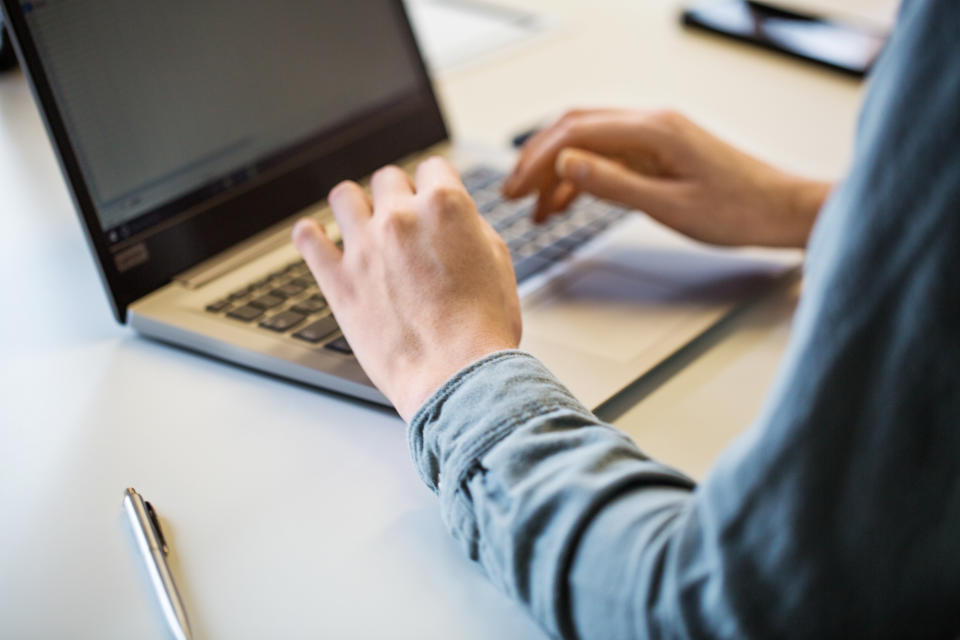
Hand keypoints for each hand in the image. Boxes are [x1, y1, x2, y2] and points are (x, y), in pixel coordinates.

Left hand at [292, 157, 521, 420]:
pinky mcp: (338, 281)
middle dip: (397, 196)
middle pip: (387, 178)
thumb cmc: (482, 330)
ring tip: (360, 225)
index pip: (432, 167)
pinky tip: (318, 239)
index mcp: (445, 207)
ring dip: (354, 206)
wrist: (457, 376)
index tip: (430, 198)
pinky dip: (311, 236)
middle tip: (403, 222)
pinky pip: (307, 239)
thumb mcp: (497, 261)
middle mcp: (401, 218)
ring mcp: (364, 248)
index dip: (435, 184)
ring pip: (343, 195)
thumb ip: (469, 227)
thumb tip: (453, 217)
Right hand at [503, 109, 831, 247]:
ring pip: (590, 144)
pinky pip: (610, 158)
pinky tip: (568, 203)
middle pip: (576, 129)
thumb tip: (565, 164)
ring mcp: (655, 137)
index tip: (514, 187)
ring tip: (535, 208)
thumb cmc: (738, 211)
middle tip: (512, 194)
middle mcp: (651, 124)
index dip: (537, 159)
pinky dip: (583, 178)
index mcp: (653, 130)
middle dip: (538, 160)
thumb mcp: (669, 205)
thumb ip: (614, 184)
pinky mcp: (660, 152)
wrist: (782, 211)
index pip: (576, 132)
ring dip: (558, 172)